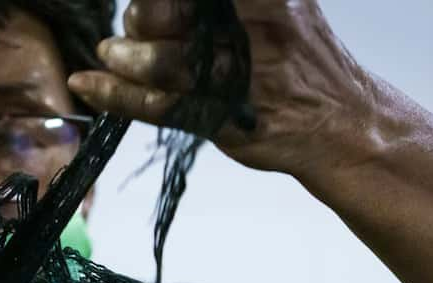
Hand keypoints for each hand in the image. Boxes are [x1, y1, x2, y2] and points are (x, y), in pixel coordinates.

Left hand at [68, 0, 374, 177]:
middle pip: (159, 13)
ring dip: (123, 57)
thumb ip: (234, 1)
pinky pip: (154, 104)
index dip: (157, 0)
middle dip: (140, 19)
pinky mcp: (217, 117)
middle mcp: (245, 29)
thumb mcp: (283, 4)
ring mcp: (231, 75)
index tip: (152, 7)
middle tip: (138, 28)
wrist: (342, 121)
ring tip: (113, 54)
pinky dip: (114, 94)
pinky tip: (89, 84)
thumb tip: (167, 1)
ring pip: (155, 61)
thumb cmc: (304, 61)